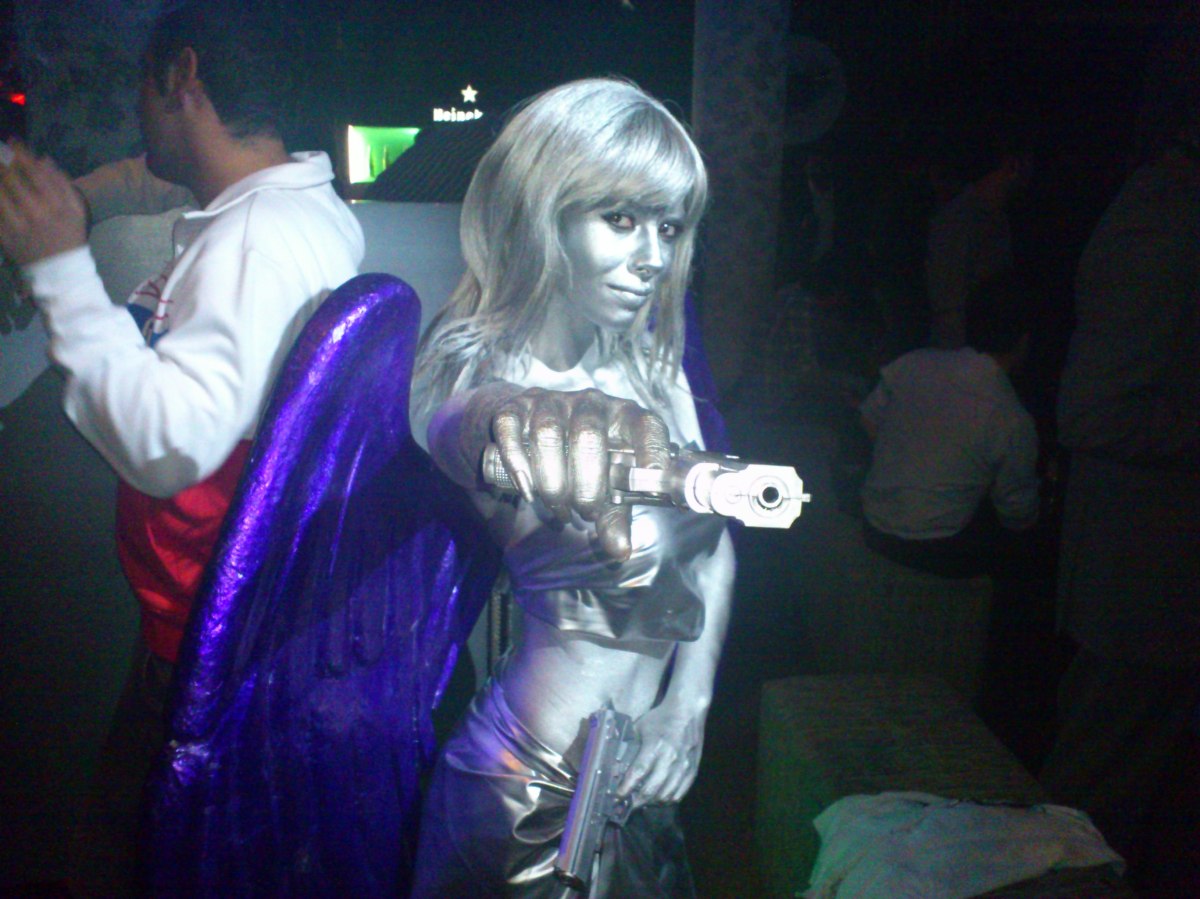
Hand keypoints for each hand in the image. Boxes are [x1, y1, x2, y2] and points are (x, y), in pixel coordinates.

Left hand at [0, 143, 87, 265]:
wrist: (60, 270)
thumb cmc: (69, 237)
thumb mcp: (76, 210)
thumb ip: (62, 184)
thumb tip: (43, 160)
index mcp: (54, 203)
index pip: (32, 170)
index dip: (20, 152)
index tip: (13, 142)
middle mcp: (33, 211)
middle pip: (10, 177)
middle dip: (3, 162)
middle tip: (0, 153)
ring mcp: (16, 223)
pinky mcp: (3, 234)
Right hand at [491, 386, 669, 559]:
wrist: (533, 428)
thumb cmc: (584, 459)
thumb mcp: (605, 486)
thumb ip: (614, 515)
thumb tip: (619, 551)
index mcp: (624, 418)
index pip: (646, 424)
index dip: (652, 449)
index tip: (652, 480)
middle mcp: (591, 403)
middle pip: (588, 435)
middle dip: (586, 484)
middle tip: (586, 512)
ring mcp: (552, 402)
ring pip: (548, 434)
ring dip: (552, 481)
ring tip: (559, 508)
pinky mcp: (516, 407)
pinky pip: (511, 429)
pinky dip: (517, 464)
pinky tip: (527, 491)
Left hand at [618, 701, 705, 807]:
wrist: (687, 712)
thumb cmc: (660, 718)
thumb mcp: (639, 728)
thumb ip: (629, 746)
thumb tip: (616, 765)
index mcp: (654, 746)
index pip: (638, 772)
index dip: (626, 787)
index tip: (616, 796)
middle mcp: (670, 759)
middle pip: (651, 789)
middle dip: (636, 801)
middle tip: (626, 805)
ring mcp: (683, 767)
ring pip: (666, 795)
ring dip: (651, 803)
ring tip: (642, 802)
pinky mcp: (692, 771)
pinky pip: (679, 794)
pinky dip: (667, 800)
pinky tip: (658, 798)